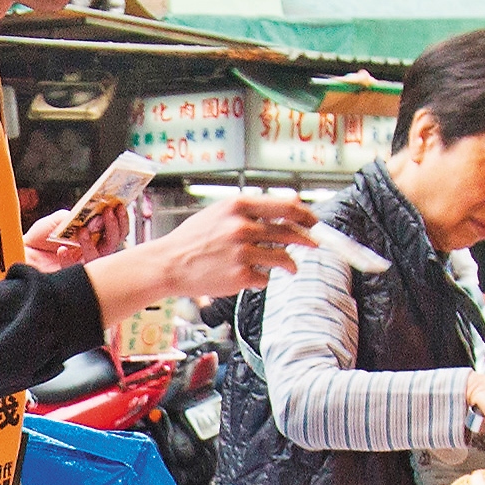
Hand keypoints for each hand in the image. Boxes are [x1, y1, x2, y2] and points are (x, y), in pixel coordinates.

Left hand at [21, 201, 111, 273]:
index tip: (118, 205)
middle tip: (108, 213)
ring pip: (99, 258)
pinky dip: (69, 259)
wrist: (24, 251)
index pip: (114, 230)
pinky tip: (61, 249)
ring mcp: (83, 265)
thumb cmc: (41, 236)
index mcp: (92, 237)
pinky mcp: (71, 276)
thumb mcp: (60, 219)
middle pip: (113, 243)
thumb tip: (94, 218)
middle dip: (113, 228)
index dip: (119, 219)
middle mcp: (91, 251)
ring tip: (83, 230)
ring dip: (92, 243)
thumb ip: (77, 216)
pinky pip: (76, 270)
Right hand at [96, 195, 314, 311]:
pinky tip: (249, 276)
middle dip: (307, 240)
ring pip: (283, 258)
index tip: (314, 222)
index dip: (306, 215)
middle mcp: (242, 227)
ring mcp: (242, 253)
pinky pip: (266, 278)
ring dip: (290, 264)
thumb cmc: (194, 239)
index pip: (286, 207)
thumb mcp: (220, 213)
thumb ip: (250, 211)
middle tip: (313, 244)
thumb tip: (285, 212)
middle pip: (290, 233)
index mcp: (238, 206)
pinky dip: (262, 278)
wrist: (169, 264)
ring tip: (289, 267)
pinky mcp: (240, 276)